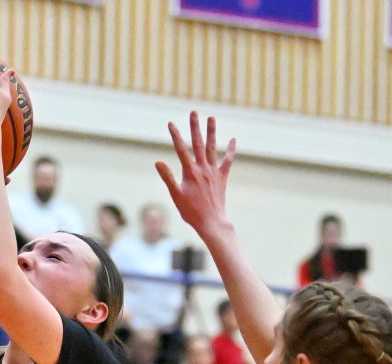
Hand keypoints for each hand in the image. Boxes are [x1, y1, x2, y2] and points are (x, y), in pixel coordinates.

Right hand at [155, 111, 236, 237]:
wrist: (211, 222)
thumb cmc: (191, 211)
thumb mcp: (176, 195)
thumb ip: (168, 177)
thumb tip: (158, 162)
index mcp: (190, 172)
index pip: (181, 149)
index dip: (175, 135)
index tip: (171, 123)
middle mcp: (203, 168)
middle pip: (198, 143)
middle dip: (195, 127)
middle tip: (194, 112)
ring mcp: (214, 172)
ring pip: (212, 148)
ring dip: (212, 132)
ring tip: (211, 118)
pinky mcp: (222, 178)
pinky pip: (228, 161)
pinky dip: (231, 150)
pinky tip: (233, 139)